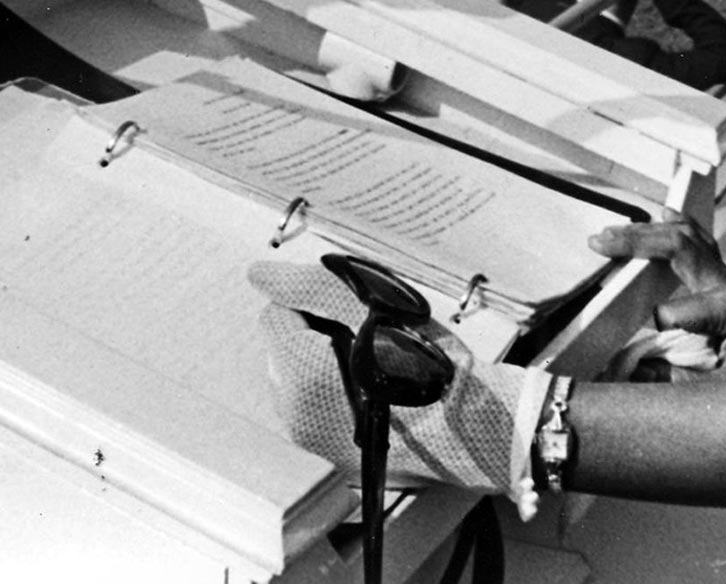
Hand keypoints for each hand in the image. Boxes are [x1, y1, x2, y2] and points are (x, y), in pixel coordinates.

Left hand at [248, 260, 544, 507]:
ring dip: (325, 358)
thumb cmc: (425, 362)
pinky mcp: (330, 451)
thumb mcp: (369, 306)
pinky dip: (336, 386)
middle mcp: (293, 411)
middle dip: (316, 331)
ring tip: (374, 359)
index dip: (315, 301)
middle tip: (367, 331)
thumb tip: (258, 274)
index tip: (353, 308)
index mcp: (297, 372)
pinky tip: (375, 384)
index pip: (278, 313)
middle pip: (285, 346)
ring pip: (299, 375)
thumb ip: (309, 288)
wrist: (467, 427)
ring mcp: (311, 437)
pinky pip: (316, 403)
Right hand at [587, 215, 725, 381]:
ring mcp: (724, 275)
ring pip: (684, 236)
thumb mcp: (722, 391)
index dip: (658, 324)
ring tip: (612, 233)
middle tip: (600, 243)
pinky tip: (660, 216)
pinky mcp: (721, 274)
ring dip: (646, 232)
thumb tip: (629, 373)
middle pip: (678, 247)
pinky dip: (675, 226)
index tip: (641, 345)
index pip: (679, 310)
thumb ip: (674, 384)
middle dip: (636, 242)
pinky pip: (697, 239)